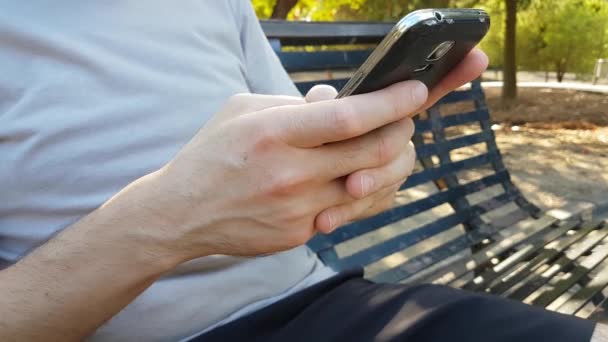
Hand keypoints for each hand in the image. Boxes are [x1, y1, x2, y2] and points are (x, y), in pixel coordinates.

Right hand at [141, 49, 487, 258]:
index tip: (418, 90)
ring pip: (374, 186)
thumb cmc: (212, 155)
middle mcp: (291, 174)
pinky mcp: (302, 233)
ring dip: (394, 163)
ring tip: (390, 146)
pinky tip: (366, 177)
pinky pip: (355, 212)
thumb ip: (295, 103)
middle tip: (406, 117)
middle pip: (374, 153)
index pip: (349, 117)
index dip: (392, 103)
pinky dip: (371, 191)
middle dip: (404, 131)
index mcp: (274, 133)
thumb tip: (340, 99)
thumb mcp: (243, 110)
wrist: (182, 213)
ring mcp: (299, 210)